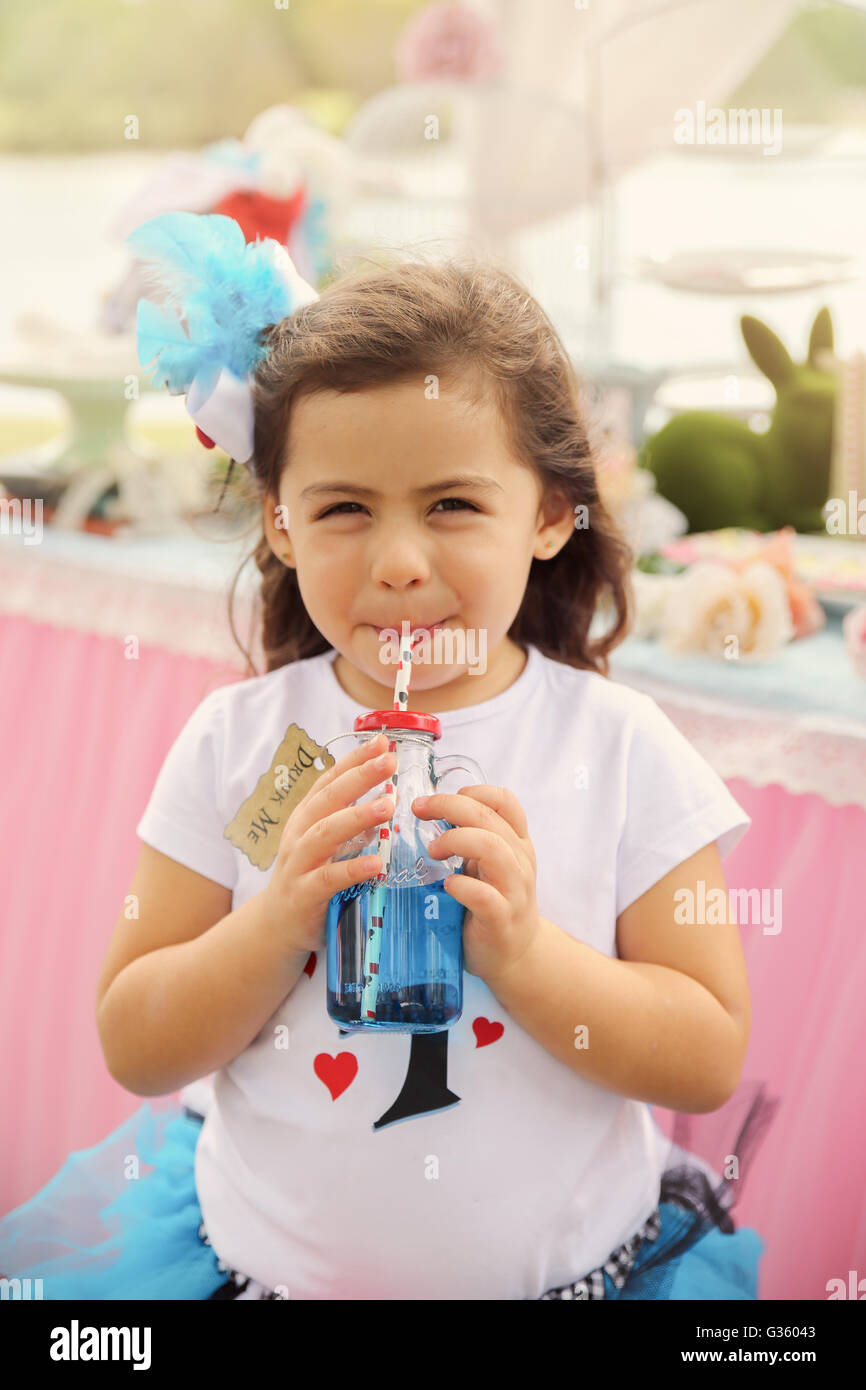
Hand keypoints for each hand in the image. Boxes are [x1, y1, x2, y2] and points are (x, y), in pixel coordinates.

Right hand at [259, 732, 397, 954]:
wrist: (278, 924)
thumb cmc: (311, 877)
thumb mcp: (328, 843)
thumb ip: (352, 821)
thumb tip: (389, 794)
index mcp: (308, 817)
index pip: (330, 780)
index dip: (354, 759)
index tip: (381, 742)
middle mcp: (300, 834)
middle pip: (329, 798)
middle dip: (359, 776)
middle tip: (389, 760)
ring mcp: (299, 863)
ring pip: (326, 833)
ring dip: (357, 816)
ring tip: (388, 804)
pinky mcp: (304, 894)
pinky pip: (329, 879)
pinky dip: (352, 868)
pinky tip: (376, 863)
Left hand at [412, 785, 540, 987]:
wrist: (514, 955)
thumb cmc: (492, 903)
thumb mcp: (487, 865)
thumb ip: (470, 839)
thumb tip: (427, 811)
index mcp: (516, 842)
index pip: (505, 801)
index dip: (473, 791)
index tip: (440, 799)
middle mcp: (520, 861)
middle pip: (489, 818)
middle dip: (449, 806)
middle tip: (419, 811)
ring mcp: (514, 891)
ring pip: (492, 849)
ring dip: (456, 840)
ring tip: (433, 850)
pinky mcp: (501, 920)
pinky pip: (484, 896)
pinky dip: (461, 886)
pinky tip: (447, 885)